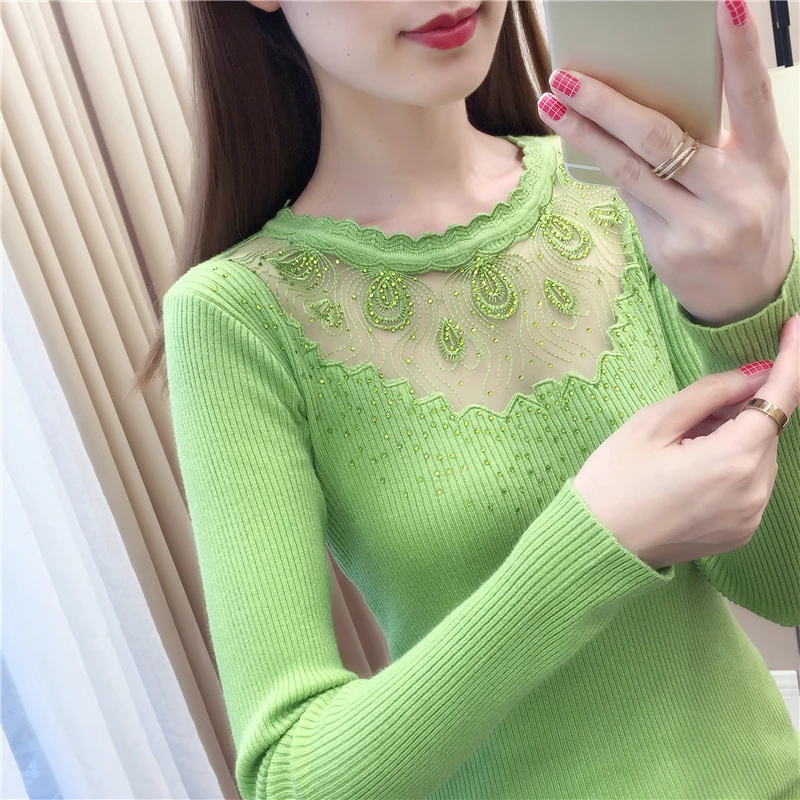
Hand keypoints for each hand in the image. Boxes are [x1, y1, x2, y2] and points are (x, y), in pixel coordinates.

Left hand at [537, 0, 793, 326]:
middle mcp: (733, 192)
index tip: (723, 5)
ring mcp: (697, 225)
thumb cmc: (746, 217)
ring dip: (585, 133)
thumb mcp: (752, 173)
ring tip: (550, 104)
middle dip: (607, 102)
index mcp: (764, 161)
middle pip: (661, 136)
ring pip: (630, 169)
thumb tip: (653, 95)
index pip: (754, 96)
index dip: (741, 50)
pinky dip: (604, 165)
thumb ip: (719, 139)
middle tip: (567, 75)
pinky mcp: (666, 248)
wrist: (746, 295)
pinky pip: (627, 197)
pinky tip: (578, 141)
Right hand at [572, 313, 799, 570]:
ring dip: (736, 439)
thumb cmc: (614, 479)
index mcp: (732, 460)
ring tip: (683, 447)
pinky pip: (751, 484)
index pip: (780, 398)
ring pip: (760, 456)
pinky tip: (691, 470)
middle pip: (766, 429)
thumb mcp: (652, 422)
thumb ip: (710, 393)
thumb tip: (753, 374)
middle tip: (691, 415)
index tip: (796, 326)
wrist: (596, 542)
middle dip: (741, 409)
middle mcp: (754, 491)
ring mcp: (751, 516)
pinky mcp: (742, 532)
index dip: (792, 359)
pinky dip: (733, 466)